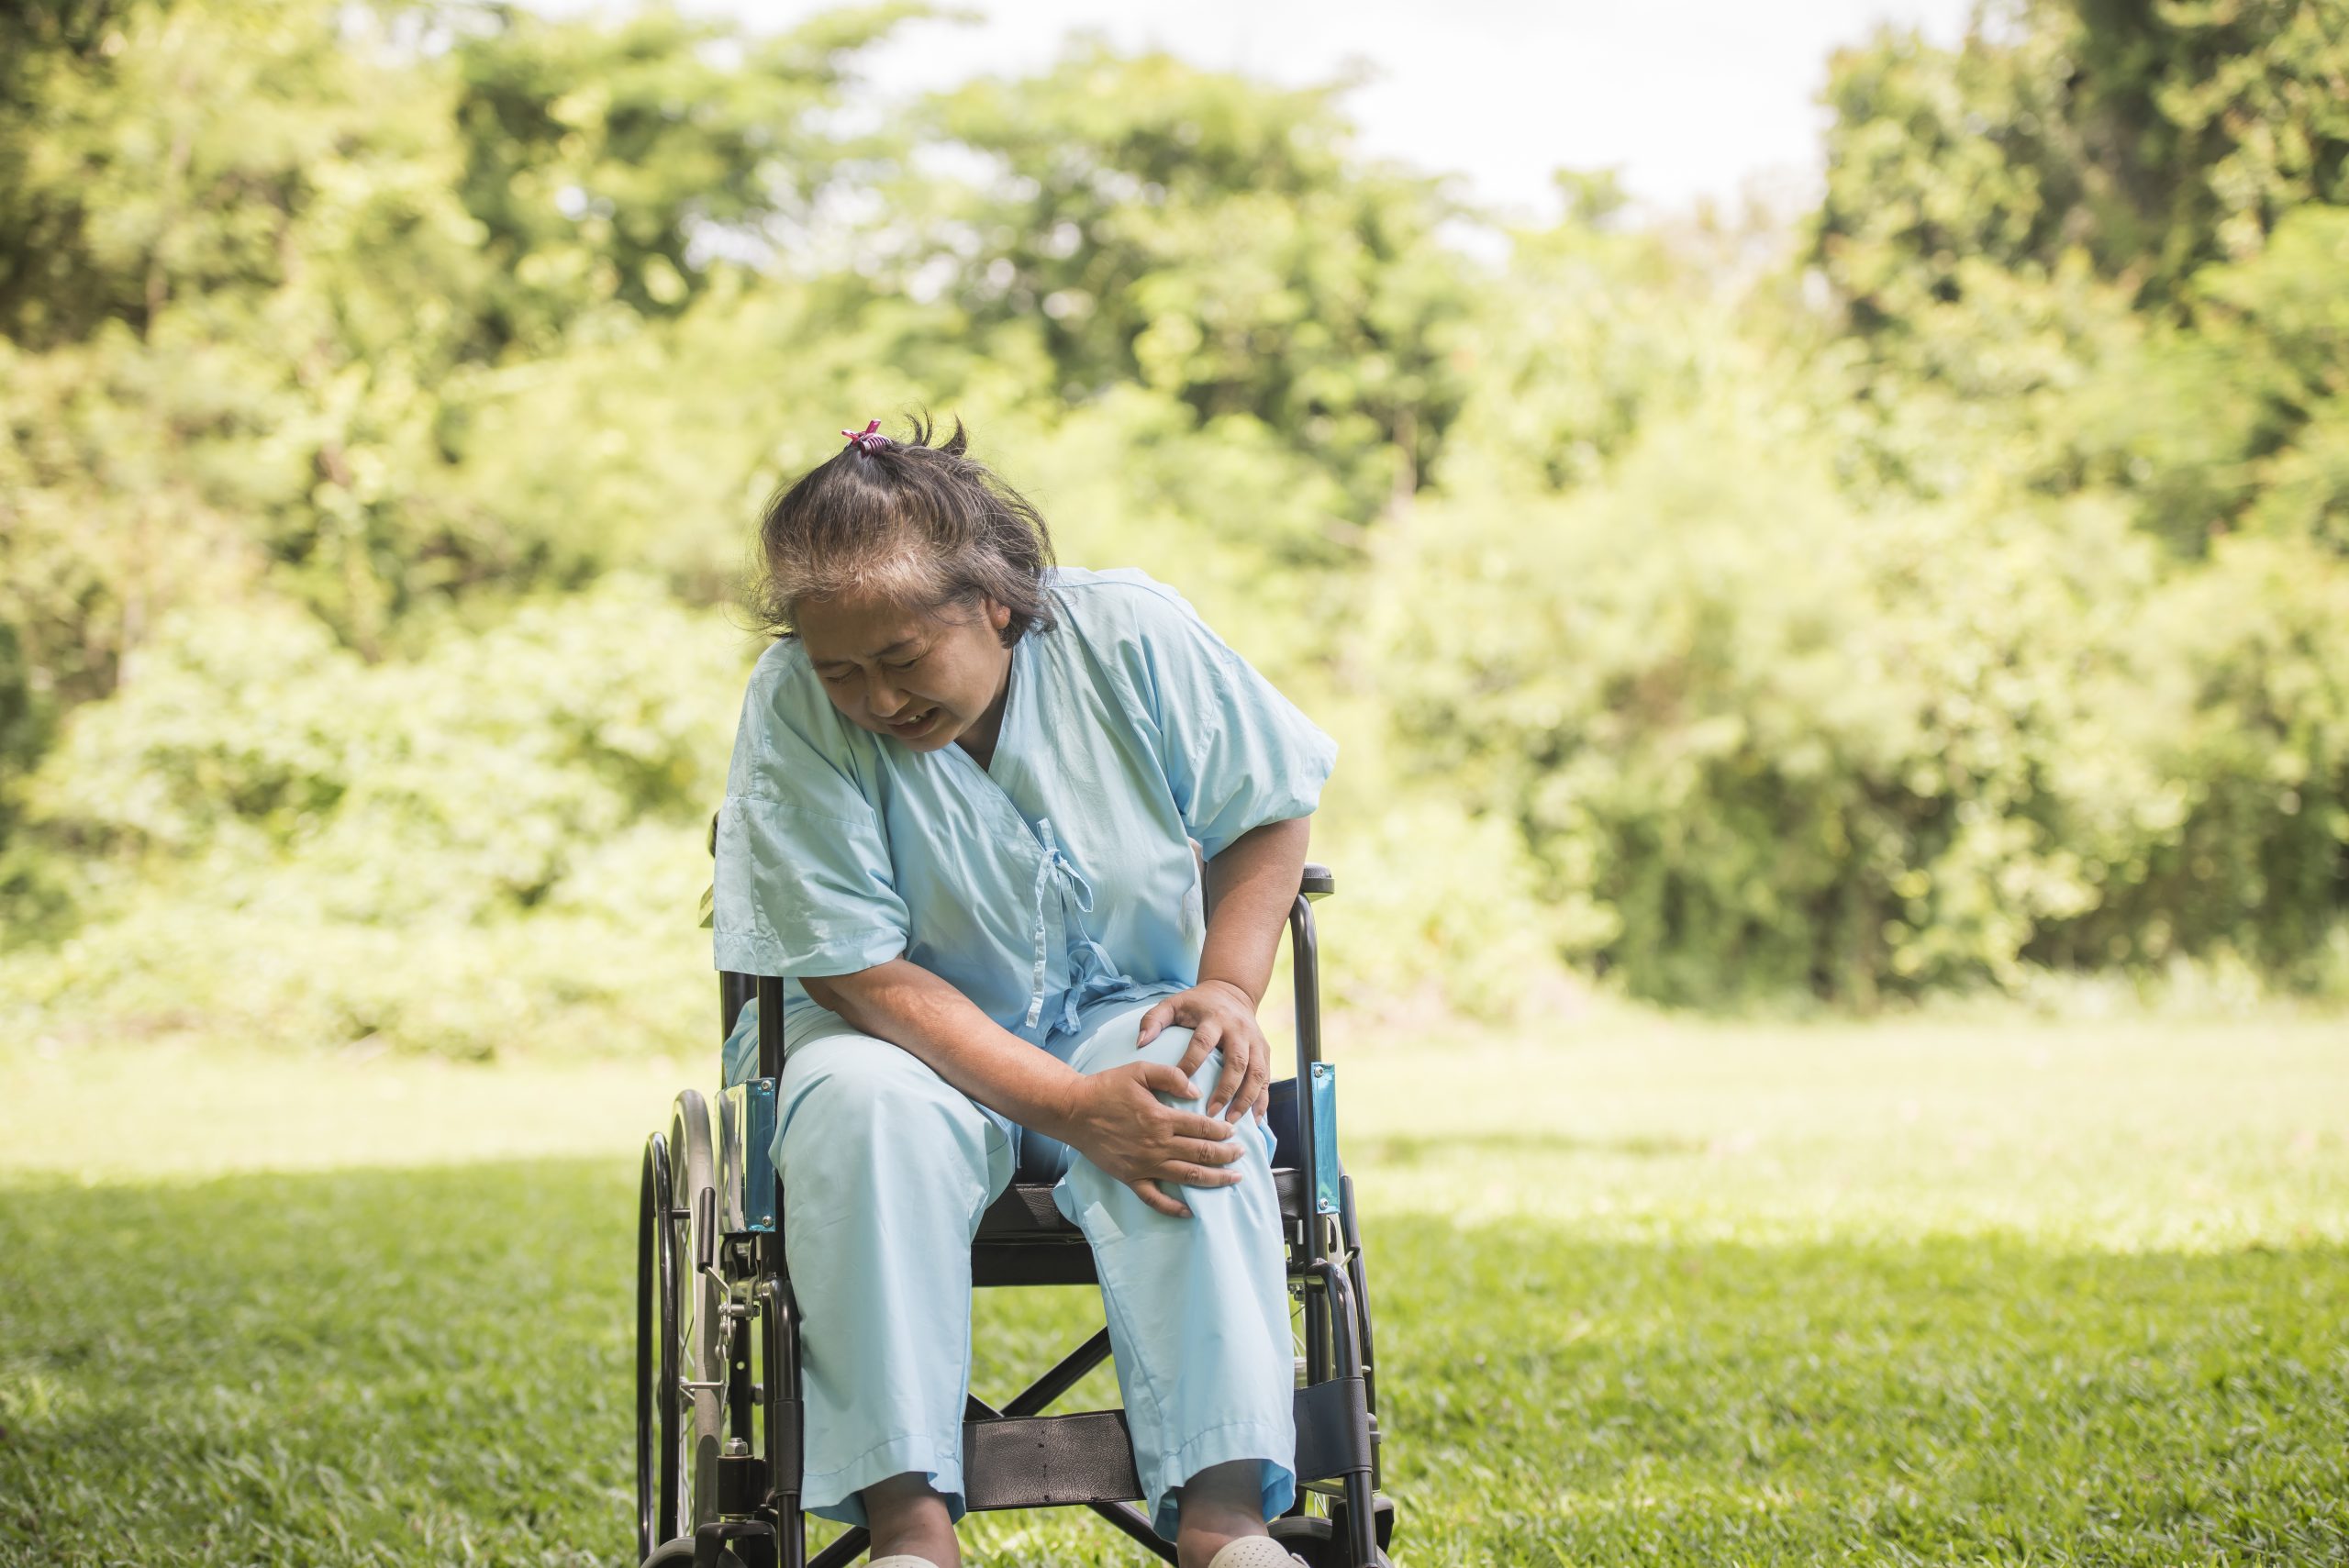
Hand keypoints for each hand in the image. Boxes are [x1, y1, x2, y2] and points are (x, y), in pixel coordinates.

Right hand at [1058, 1063, 1244, 1218]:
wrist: (1073, 1111)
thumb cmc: (1106, 1088)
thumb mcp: (1139, 1070)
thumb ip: (1171, 1076)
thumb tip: (1196, 1092)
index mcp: (1161, 1118)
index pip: (1202, 1128)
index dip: (1222, 1131)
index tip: (1233, 1132)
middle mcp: (1157, 1145)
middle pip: (1201, 1154)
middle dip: (1226, 1156)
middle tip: (1241, 1156)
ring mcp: (1144, 1165)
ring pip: (1187, 1177)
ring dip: (1214, 1180)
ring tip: (1233, 1180)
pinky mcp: (1130, 1178)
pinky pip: (1154, 1198)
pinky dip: (1173, 1208)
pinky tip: (1190, 1212)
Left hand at [1136, 980, 1271, 1123]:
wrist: (1232, 992)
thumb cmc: (1197, 1004)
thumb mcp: (1173, 1004)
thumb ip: (1153, 1020)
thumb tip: (1140, 1043)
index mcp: (1214, 1018)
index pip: (1203, 1043)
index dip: (1191, 1063)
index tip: (1181, 1086)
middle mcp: (1238, 1030)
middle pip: (1237, 1062)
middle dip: (1226, 1090)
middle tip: (1212, 1114)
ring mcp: (1255, 1041)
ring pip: (1256, 1073)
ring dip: (1246, 1099)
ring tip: (1231, 1122)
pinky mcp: (1265, 1052)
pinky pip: (1266, 1079)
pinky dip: (1262, 1101)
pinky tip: (1254, 1120)